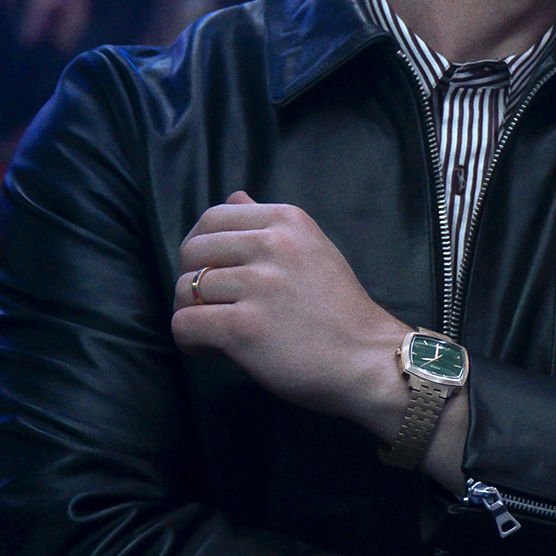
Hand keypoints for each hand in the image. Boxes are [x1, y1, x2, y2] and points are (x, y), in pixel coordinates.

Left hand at [170, 192, 409, 436]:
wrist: (370, 360)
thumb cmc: (341, 312)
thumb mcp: (314, 251)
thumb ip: (271, 226)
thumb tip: (234, 196)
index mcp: (288, 221)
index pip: (213, 217)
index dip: (201, 248)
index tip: (214, 274)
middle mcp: (272, 245)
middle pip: (192, 251)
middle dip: (192, 281)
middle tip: (214, 307)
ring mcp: (259, 285)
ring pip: (185, 289)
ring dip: (192, 315)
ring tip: (218, 333)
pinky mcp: (245, 327)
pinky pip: (184, 324)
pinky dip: (190, 341)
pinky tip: (213, 350)